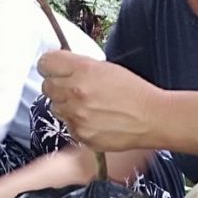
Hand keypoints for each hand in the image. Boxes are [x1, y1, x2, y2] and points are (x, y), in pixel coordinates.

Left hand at [39, 50, 163, 151]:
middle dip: (58, 84)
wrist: (152, 118)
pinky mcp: (80, 134)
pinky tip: (94, 118)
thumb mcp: (106, 68)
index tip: (54, 67)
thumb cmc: (133, 91)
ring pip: (55, 106)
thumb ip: (79, 65)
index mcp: (83, 70)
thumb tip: (58, 65)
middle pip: (47, 85)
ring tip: (87, 104)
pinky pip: (67, 124)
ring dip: (66, 104)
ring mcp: (76, 115)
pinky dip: (76, 121)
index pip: (45, 63)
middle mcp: (76, 92)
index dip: (50, 64)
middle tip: (74, 86)